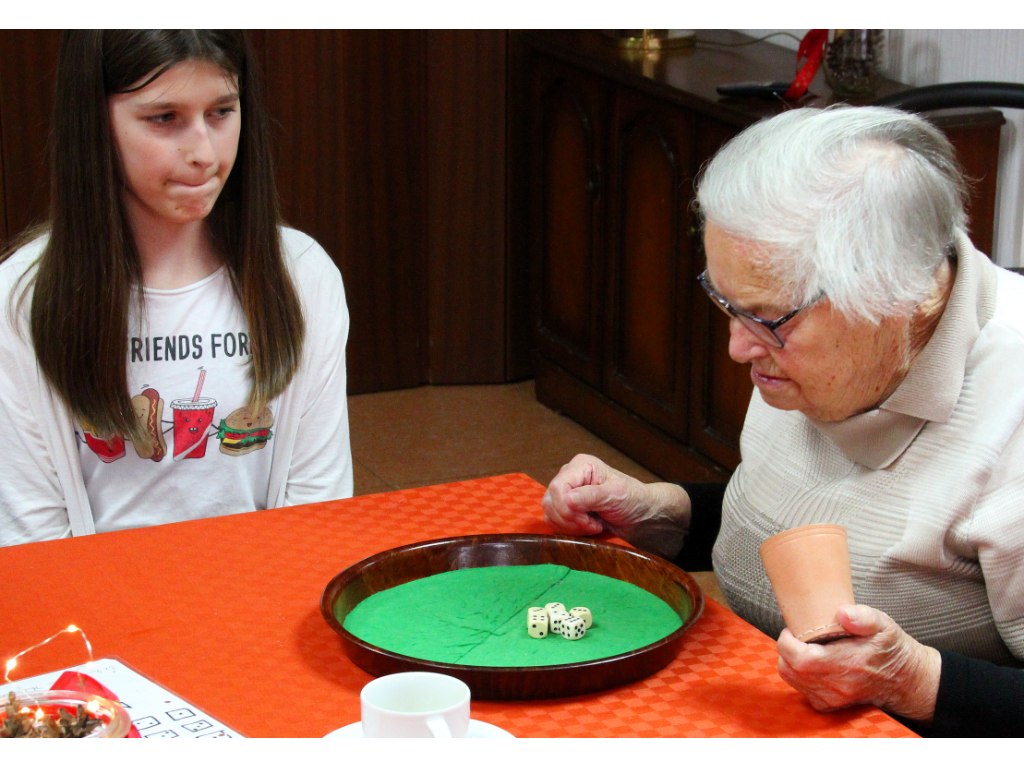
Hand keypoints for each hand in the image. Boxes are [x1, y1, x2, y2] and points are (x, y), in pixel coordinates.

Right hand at [541, 454, 688, 542]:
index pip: (558, 488)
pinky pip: (553, 520)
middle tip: (593, 525)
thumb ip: (592, 496)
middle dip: (570, 519)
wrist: (640, 515)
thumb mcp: (616, 495)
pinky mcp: (565, 507)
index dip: (568, 509)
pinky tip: (586, 528)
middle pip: (550, 501)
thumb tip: (568, 500)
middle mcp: (569, 476)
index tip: (589, 520)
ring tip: (592, 526)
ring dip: (570, 525)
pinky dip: (568, 529)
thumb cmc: (633, 499)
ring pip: (549, 512)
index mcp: (581, 466)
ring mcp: (566, 492)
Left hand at [776, 604, 941, 722]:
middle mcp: (837, 686)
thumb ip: (863, 616)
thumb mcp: (882, 624)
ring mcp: (832, 698)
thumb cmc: (890, 649)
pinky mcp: (829, 704)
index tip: (793, 629)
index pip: (801, 659)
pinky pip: (801, 689)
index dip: (788, 642)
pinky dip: (798, 674)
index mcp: (847, 664)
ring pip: (792, 679)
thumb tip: (842, 613)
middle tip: (798, 635)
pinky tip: (811, 661)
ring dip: (791, 660)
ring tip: (804, 646)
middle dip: (786, 649)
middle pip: (790, 669)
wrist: (904, 679)